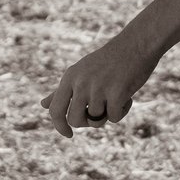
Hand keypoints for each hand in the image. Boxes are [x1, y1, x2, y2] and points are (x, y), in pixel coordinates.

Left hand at [41, 34, 158, 137]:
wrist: (136, 44)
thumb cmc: (109, 60)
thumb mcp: (81, 72)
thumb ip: (62, 91)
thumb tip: (43, 105)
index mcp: (70, 77)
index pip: (55, 110)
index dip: (59, 126)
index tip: (68, 134)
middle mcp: (81, 83)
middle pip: (75, 120)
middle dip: (87, 122)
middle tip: (100, 112)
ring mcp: (98, 88)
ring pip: (96, 120)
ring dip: (108, 114)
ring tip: (116, 97)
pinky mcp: (116, 93)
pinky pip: (114, 118)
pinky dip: (122, 111)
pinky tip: (127, 96)